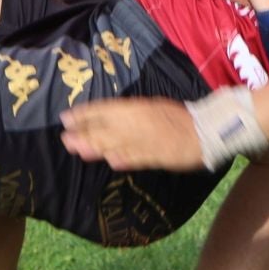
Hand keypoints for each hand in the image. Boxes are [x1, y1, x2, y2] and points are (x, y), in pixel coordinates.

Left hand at [61, 98, 204, 171]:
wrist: (203, 129)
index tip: (66, 118)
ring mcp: (148, 140)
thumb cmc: (175, 116)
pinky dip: (126, 158)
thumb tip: (104, 119)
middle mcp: (138, 123)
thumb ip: (128, 114)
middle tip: (65, 139)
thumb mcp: (149, 107)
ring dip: (97, 147)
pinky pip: (140, 157)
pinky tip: (113, 161)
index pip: (105, 109)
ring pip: (119, 143)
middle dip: (85, 134)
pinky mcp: (158, 156)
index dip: (85, 114)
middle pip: (107, 129)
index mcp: (136, 108)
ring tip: (79, 150)